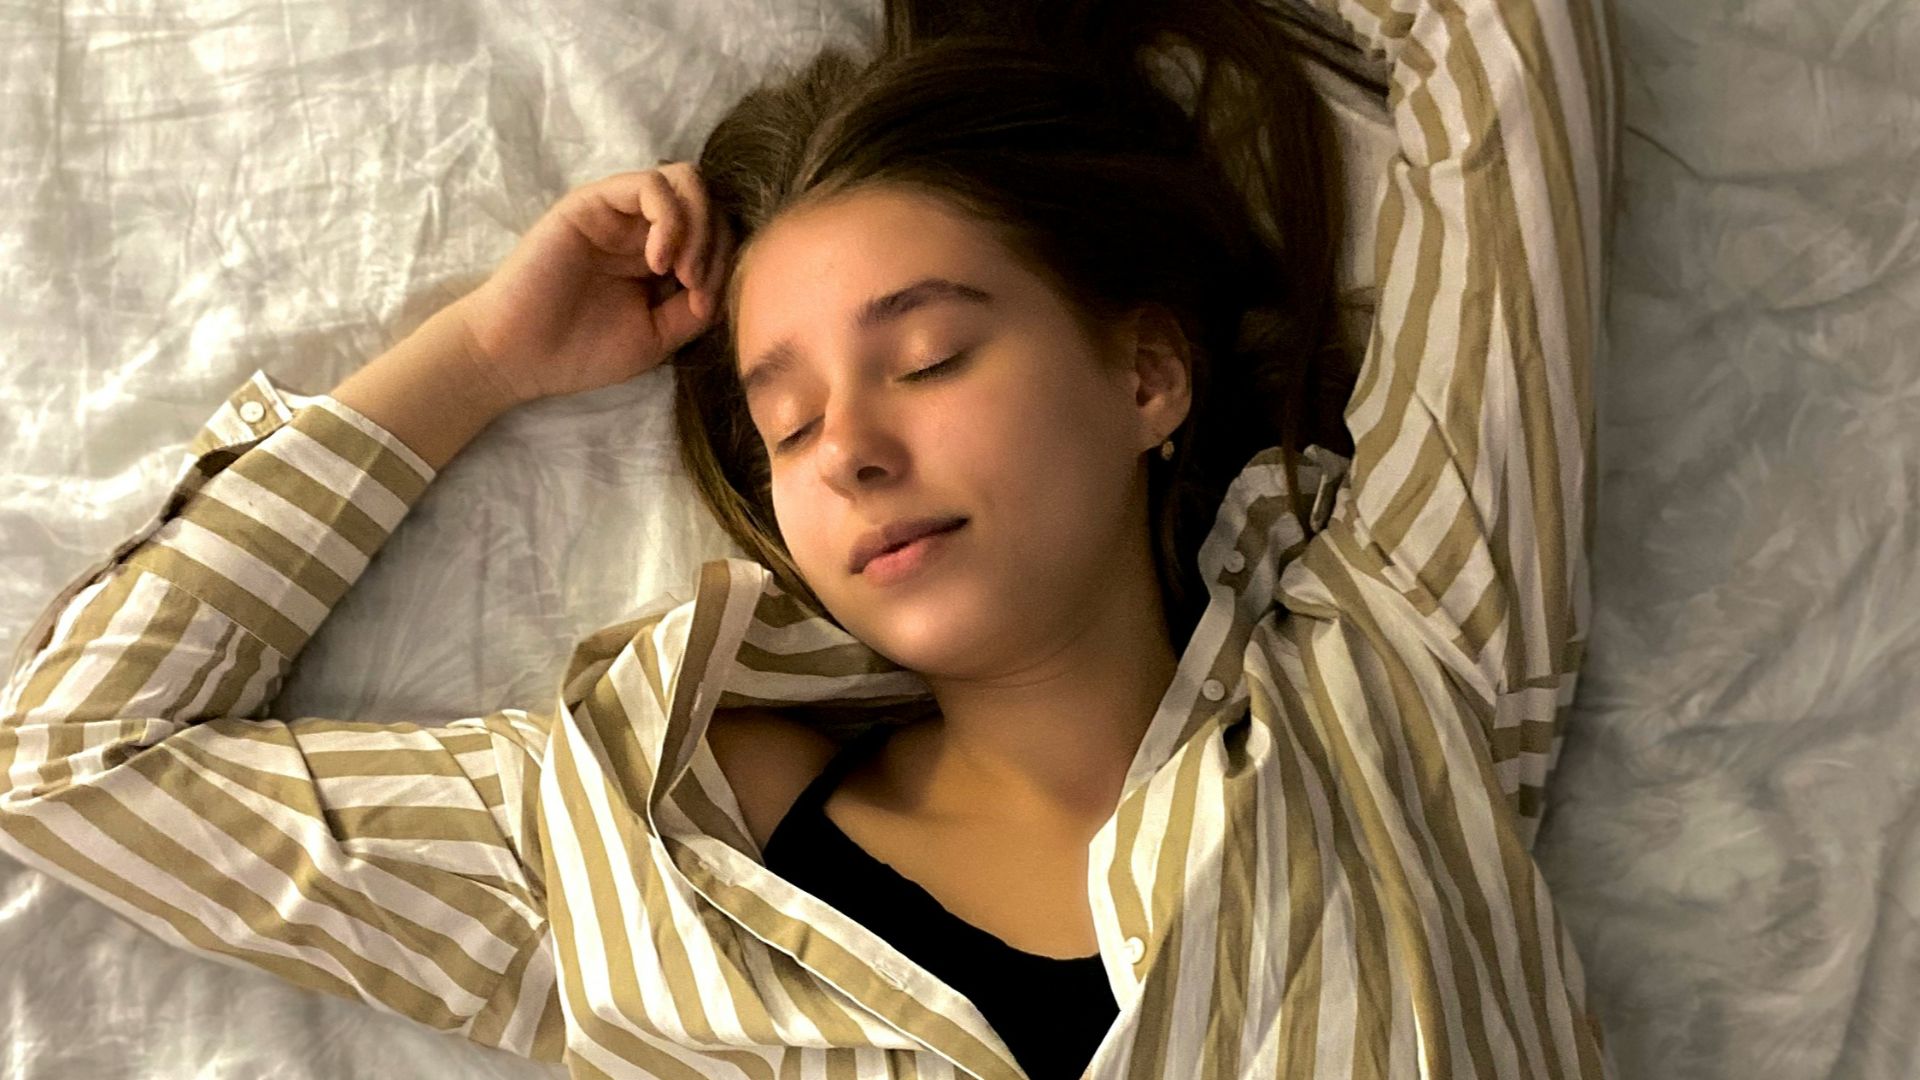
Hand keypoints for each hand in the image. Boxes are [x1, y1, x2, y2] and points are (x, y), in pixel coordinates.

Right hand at [453, 163, 735, 405]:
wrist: (520, 357)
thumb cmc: (582, 351)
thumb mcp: (658, 335)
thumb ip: (696, 307)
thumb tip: (727, 281)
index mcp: (660, 256)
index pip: (716, 230)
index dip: (726, 260)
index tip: (705, 302)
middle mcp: (642, 227)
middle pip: (707, 200)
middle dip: (717, 240)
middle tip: (697, 285)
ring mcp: (618, 211)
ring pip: (686, 181)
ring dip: (699, 225)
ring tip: (682, 271)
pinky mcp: (593, 201)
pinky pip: (651, 184)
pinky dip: (670, 219)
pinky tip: (658, 262)